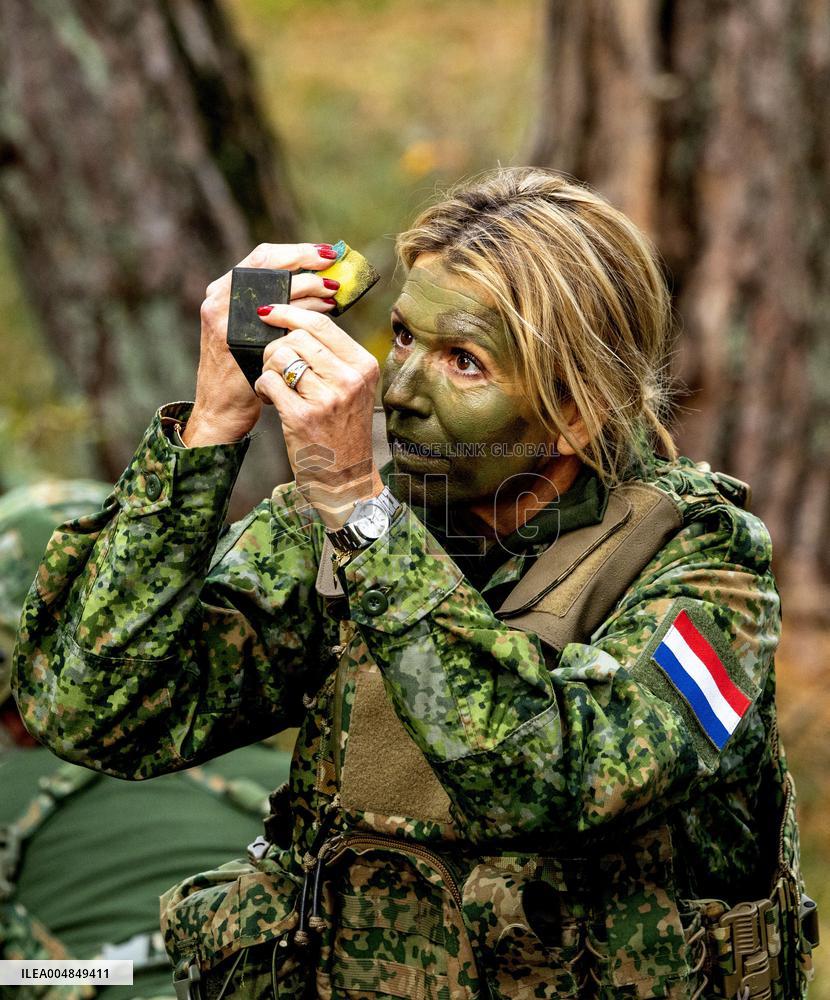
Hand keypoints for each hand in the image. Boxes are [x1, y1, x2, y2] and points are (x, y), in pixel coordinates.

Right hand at [184, 242, 342, 446]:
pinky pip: (276, 318)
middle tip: (333, 265)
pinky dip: (303, 312)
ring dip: (308, 287)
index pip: (262, 257)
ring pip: (273, 289)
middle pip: (266, 265)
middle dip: (304, 262)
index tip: (325, 253)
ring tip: (332, 291)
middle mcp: (219, 300)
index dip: (295, 251)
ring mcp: (225, 319)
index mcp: (224, 291)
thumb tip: (321, 285)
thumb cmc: (244, 369)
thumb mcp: (254, 330)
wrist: (221, 409)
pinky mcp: (235, 341)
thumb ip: (276, 306)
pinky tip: (323, 315)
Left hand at [253, 303, 382, 528]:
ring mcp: (328, 398)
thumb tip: (295, 318)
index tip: (270, 312)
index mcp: (363, 366)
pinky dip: (262, 387)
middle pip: (297, 337)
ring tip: (275, 386)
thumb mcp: (352, 389)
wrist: (345, 477)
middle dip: (276, 347)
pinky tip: (270, 399)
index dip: (289, 312)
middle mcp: (349, 379)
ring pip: (280, 356)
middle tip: (276, 367)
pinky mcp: (303, 417)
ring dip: (268, 368)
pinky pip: (269, 381)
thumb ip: (333, 356)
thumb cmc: (343, 430)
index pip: (321, 324)